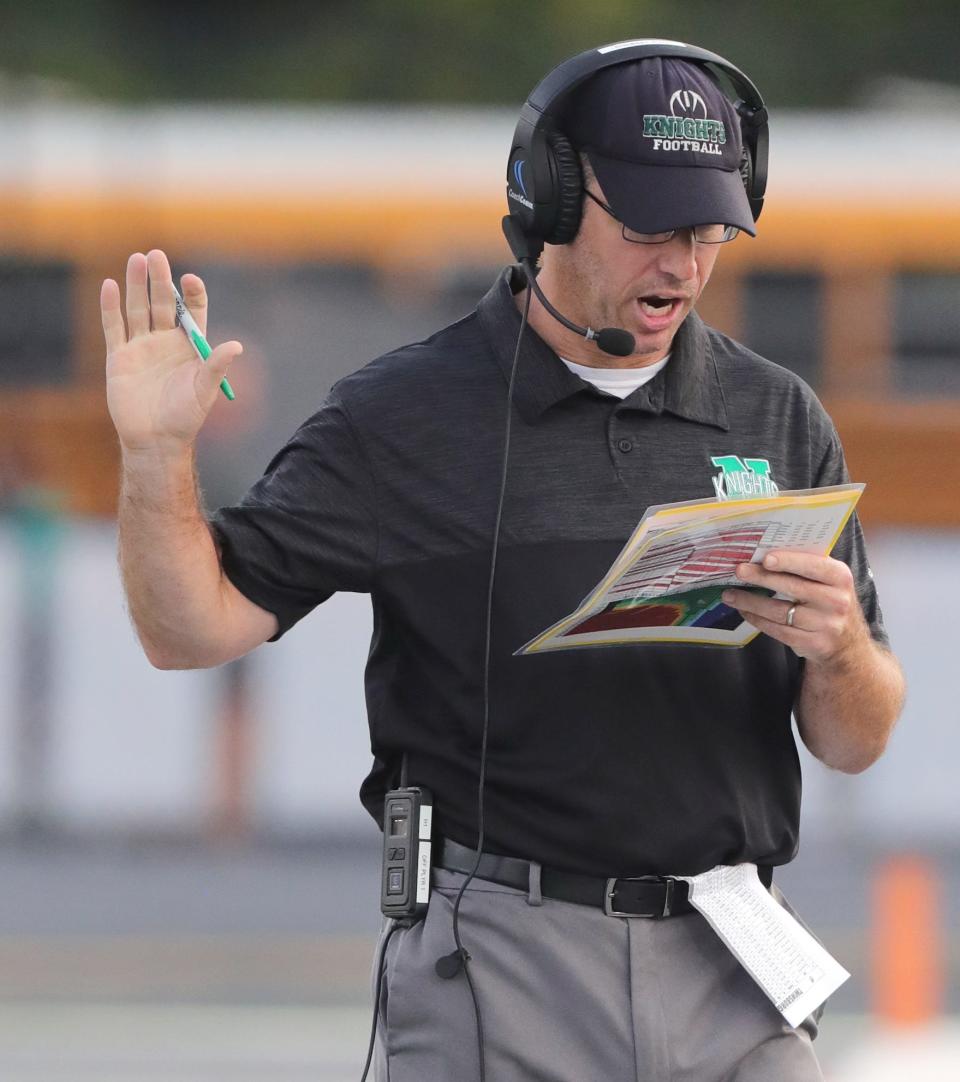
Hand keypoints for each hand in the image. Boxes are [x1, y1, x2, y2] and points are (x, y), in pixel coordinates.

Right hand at [102, 249, 242, 455]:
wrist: (156, 439)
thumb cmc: (185, 417)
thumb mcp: (205, 390)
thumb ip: (216, 366)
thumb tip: (236, 345)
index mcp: (189, 347)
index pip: (191, 312)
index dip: (192, 294)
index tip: (190, 280)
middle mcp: (166, 342)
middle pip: (163, 303)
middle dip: (160, 280)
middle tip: (157, 255)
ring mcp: (141, 347)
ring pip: (138, 309)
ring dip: (136, 285)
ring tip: (136, 259)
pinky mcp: (119, 357)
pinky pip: (114, 327)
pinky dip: (110, 306)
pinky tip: (109, 285)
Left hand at [721, 551, 869, 663]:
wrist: (846, 644)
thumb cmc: (827, 601)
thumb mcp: (828, 581)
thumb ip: (806, 566)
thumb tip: (764, 551)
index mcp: (840, 577)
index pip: (813, 566)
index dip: (789, 561)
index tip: (765, 558)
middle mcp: (837, 601)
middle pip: (792, 587)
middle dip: (761, 577)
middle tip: (739, 571)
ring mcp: (826, 624)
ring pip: (780, 611)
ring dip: (750, 601)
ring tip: (730, 594)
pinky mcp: (813, 643)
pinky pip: (778, 630)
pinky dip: (757, 619)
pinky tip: (744, 610)